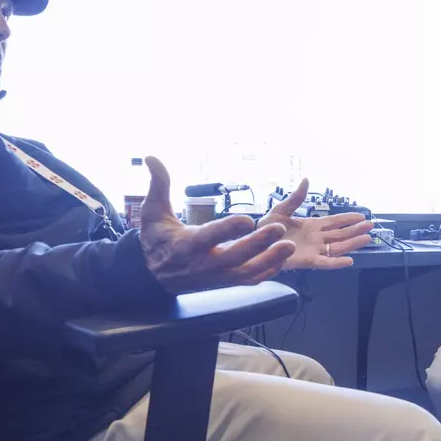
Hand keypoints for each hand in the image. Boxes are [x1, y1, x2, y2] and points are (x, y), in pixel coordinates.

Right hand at [137, 156, 294, 292]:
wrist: (153, 277)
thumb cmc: (155, 239)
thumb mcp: (151, 212)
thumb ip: (157, 185)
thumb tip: (151, 157)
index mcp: (186, 244)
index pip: (210, 237)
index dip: (228, 229)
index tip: (247, 219)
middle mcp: (203, 263)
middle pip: (234, 257)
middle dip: (258, 244)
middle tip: (279, 229)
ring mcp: (215, 276)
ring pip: (246, 273)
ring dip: (270, 260)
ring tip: (289, 246)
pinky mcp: (224, 283)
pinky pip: (249, 281)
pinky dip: (267, 272)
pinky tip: (282, 259)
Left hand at [260, 179, 374, 269]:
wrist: (254, 243)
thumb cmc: (266, 228)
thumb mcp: (281, 209)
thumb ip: (295, 198)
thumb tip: (306, 181)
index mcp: (311, 225)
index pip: (334, 222)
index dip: (348, 219)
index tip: (361, 216)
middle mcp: (316, 238)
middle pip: (341, 235)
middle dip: (356, 231)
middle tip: (371, 226)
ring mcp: (313, 250)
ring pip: (338, 247)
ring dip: (353, 243)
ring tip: (367, 239)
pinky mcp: (307, 261)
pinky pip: (325, 262)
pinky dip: (337, 262)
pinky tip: (350, 260)